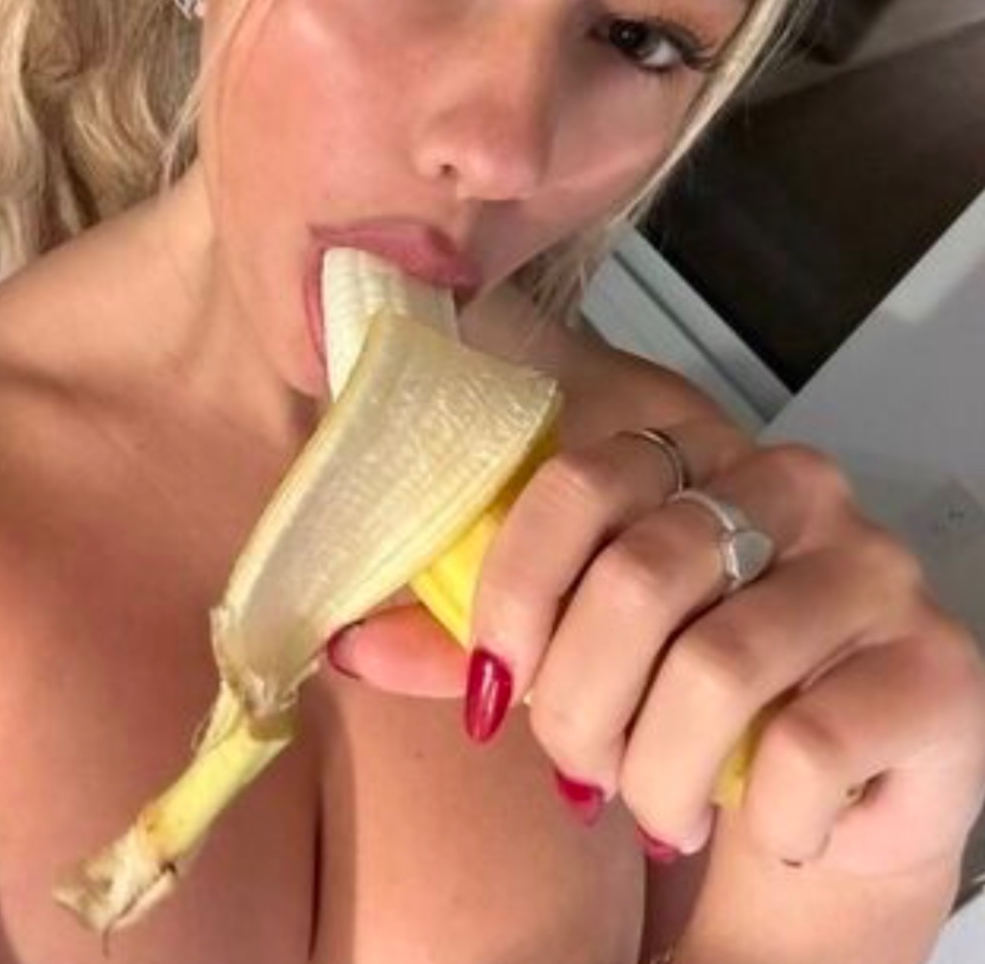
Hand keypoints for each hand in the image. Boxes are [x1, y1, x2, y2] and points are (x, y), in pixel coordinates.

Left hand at [326, 419, 984, 874]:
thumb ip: (469, 637)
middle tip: (579, 761)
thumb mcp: (568, 653)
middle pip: (641, 576)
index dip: (517, 585)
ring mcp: (873, 570)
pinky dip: (757, 814)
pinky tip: (760, 819)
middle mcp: (794, 486)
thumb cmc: (688, 696)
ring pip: (717, 669)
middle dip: (581, 702)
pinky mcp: (935, 669)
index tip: (500, 675)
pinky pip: (805, 747)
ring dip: (656, 771)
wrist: (840, 789)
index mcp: (696, 451)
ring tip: (655, 805)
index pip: (579, 478)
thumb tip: (344, 643)